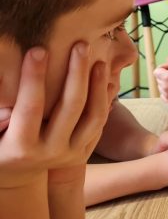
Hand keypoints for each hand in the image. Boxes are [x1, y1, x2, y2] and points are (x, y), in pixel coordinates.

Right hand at [0, 44, 109, 187]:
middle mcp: (50, 152)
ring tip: (99, 61)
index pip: (31, 106)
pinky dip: (105, 100)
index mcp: (21, 147)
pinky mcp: (84, 152)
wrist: (17, 173)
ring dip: (98, 85)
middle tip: (81, 45)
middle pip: (70, 107)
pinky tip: (107, 79)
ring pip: (94, 116)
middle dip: (76, 73)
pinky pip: (100, 123)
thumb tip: (8, 100)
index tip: (38, 49)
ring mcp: (71, 154)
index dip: (34, 77)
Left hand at [154, 56, 167, 106]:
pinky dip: (167, 92)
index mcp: (166, 77)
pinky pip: (163, 95)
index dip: (163, 68)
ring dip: (166, 84)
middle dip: (165, 76)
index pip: (156, 71)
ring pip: (161, 87)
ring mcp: (166, 95)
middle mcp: (164, 87)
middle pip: (158, 79)